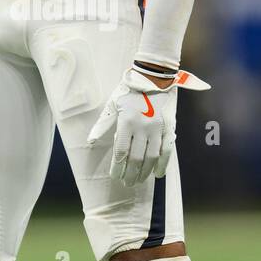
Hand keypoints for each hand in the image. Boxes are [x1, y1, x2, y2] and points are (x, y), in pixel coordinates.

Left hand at [87, 65, 209, 186]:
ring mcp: (157, 128)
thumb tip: (90, 141)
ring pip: (151, 157)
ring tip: (139, 181)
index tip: (115, 176)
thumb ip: (102, 124)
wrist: (154, 77)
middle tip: (127, 184)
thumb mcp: (113, 104)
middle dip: (130, 174)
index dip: (118, 167)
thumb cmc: (129, 90)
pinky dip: (163, 164)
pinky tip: (158, 174)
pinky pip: (167, 150)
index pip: (121, 152)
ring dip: (144, 172)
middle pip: (136, 158)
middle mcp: (142, 127)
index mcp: (126, 122)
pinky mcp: (169, 127)